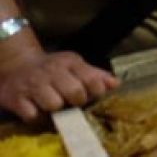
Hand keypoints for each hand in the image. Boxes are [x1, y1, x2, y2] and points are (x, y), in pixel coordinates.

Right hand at [0, 49, 117, 122]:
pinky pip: (33, 116)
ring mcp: (33, 84)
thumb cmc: (54, 69)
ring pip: (53, 105)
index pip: (92, 79)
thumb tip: (117, 84)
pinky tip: (38, 109)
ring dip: (55, 110)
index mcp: (70, 62)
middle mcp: (51, 71)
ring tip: (53, 105)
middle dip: (77, 101)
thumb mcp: (75, 65)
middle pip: (75, 93)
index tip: (91, 95)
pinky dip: (37, 117)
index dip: (96, 92)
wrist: (18, 65)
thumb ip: (96, 75)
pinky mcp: (16, 99)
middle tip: (71, 102)